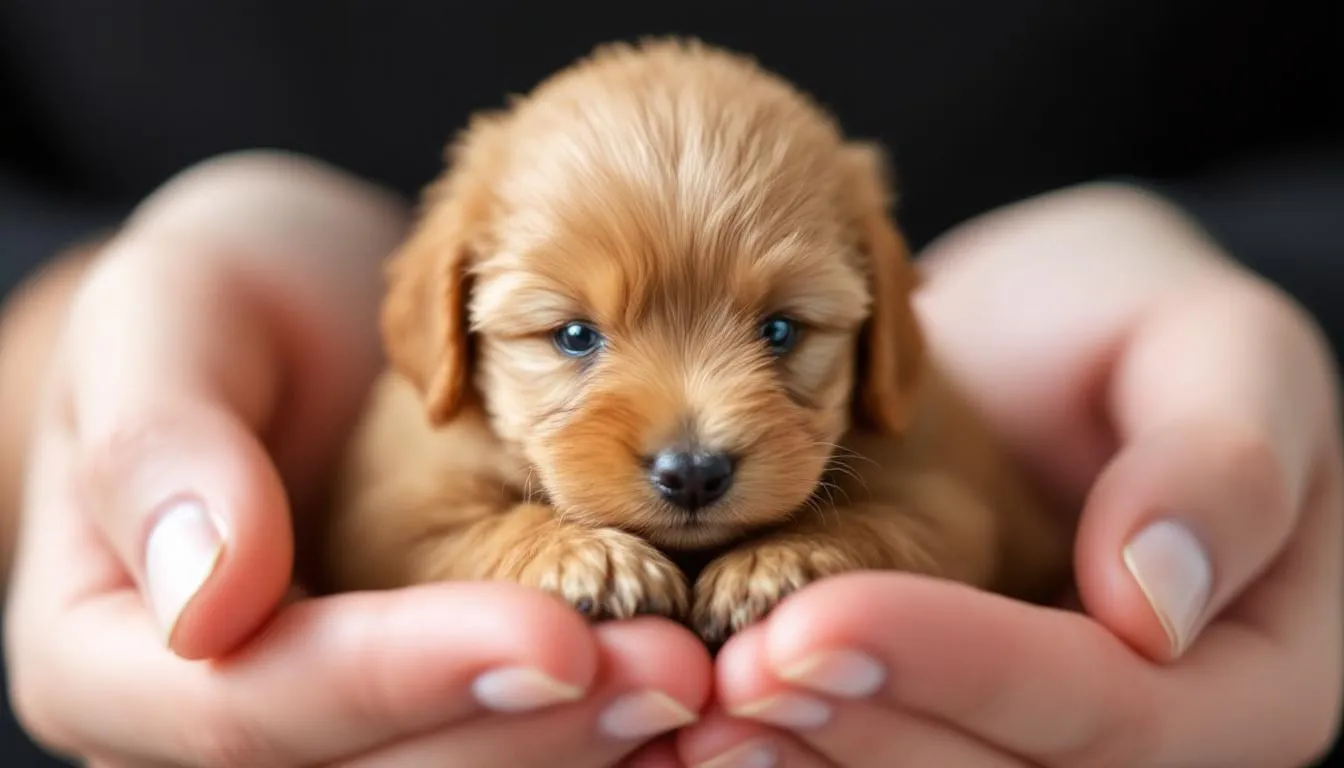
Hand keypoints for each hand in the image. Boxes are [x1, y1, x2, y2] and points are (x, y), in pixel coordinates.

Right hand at [2, 151, 710, 766]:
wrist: (287, 318)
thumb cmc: (217, 299)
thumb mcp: (165, 321)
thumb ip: (161, 443)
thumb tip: (207, 603)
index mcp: (103, 651)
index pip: (250, 707)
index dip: (403, 679)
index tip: (555, 632)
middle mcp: (212, 720)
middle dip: (525, 731)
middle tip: (671, 668)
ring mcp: (320, 723)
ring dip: (577, 741)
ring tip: (691, 673)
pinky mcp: (411, 701)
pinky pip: (499, 738)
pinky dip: (587, 724)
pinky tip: (678, 682)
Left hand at [670, 183, 1342, 766]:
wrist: (1037, 344)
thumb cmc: (1137, 322)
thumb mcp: (1217, 347)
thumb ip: (1223, 458)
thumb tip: (1156, 605)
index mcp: (1258, 675)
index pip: (1112, 707)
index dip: (967, 671)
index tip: (820, 619)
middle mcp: (1147, 731)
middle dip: (860, 726)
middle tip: (724, 680)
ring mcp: (1035, 730)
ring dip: (804, 753)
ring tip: (692, 708)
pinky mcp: (948, 705)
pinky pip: (873, 736)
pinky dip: (787, 735)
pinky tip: (691, 717)